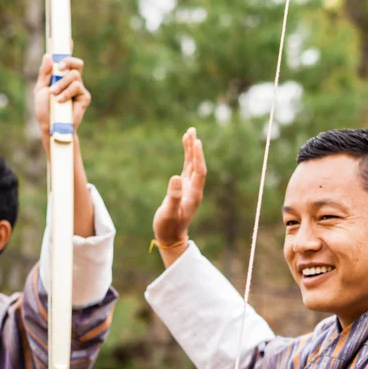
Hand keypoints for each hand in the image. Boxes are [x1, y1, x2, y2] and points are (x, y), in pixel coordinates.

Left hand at [34, 53, 89, 153]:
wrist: (50, 126)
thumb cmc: (44, 109)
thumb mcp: (40, 89)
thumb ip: (44, 73)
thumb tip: (48, 56)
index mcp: (60, 76)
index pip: (66, 60)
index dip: (68, 49)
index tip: (68, 39)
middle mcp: (71, 80)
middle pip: (76, 63)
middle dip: (68, 62)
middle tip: (60, 67)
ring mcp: (79, 89)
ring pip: (75, 75)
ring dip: (62, 84)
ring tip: (54, 95)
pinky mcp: (85, 98)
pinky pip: (78, 87)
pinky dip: (67, 92)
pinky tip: (60, 100)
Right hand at [153, 128, 206, 246]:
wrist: (171, 237)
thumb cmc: (169, 227)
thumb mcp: (169, 212)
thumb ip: (173, 195)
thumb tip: (175, 177)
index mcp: (194, 194)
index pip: (199, 171)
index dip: (198, 157)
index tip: (196, 142)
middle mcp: (194, 189)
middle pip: (197, 164)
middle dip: (195, 148)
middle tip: (192, 130)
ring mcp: (189, 188)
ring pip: (192, 165)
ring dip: (191, 150)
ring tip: (188, 133)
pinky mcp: (183, 188)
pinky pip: (186, 169)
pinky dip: (186, 157)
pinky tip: (185, 148)